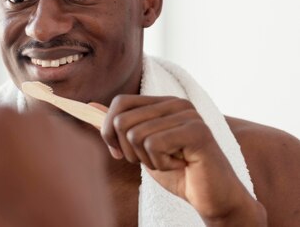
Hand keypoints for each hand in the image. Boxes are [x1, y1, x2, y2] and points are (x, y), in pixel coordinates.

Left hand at [101, 95, 265, 225]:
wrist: (212, 197)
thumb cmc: (178, 172)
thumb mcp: (140, 149)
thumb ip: (117, 127)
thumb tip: (89, 105)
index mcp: (162, 102)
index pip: (119, 102)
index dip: (109, 130)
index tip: (117, 152)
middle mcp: (175, 102)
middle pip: (122, 120)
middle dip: (128, 151)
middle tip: (152, 161)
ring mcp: (188, 114)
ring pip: (136, 135)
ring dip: (147, 160)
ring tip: (169, 162)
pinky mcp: (197, 131)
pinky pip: (154, 144)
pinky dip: (160, 164)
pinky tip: (180, 166)